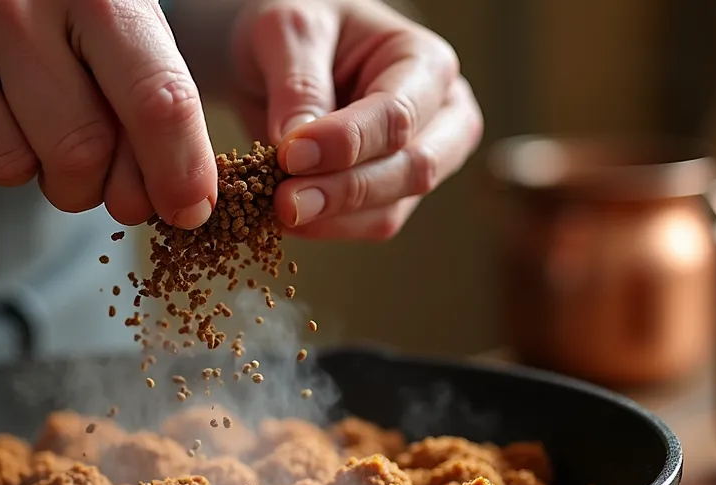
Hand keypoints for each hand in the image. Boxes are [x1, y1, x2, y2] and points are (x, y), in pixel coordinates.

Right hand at [0, 0, 217, 226]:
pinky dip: (4, 159)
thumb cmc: (0, 2)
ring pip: (68, 154)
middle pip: (132, 125)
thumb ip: (134, 88)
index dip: (186, 165)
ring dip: (65, 178)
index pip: (169, 90)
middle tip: (120, 198)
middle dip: (135, 184)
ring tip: (42, 139)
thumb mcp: (81, 17)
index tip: (190, 208)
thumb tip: (178, 194)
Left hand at [226, 0, 480, 239]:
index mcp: (427, 64)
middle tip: (285, 203)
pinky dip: (325, 227)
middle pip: (412, 170)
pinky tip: (285, 217)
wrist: (281, 51)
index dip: (347, 143)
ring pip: (390, 210)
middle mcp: (440, 118)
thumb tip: (300, 157)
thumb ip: (298, 86)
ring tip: (276, 210)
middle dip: (346, 192)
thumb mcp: (289, 32)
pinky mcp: (390, 196)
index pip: (398, 116)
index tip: (290, 155)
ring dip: (332, 218)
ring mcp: (419, 162)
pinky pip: (365, 225)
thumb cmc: (298, 27)